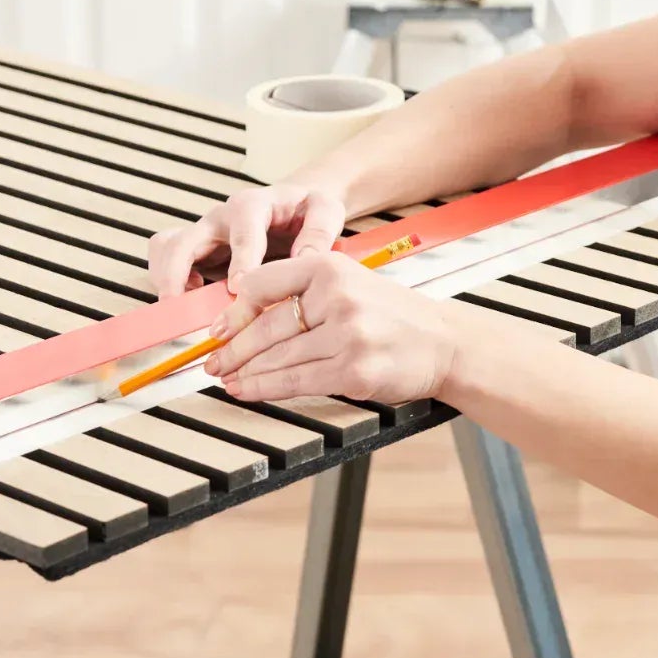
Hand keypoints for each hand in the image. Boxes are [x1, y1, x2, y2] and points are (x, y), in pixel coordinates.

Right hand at [146, 182, 348, 299]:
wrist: (295, 204)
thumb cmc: (308, 209)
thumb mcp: (325, 211)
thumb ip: (318, 233)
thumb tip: (304, 261)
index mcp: (253, 205)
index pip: (241, 229)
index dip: (239, 259)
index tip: (239, 287)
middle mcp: (221, 217)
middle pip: (184, 238)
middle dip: (178, 272)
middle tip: (182, 304)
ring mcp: (205, 233)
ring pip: (166, 248)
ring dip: (167, 279)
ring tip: (184, 306)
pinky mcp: (197, 249)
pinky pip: (166, 260)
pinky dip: (169, 280)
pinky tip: (193, 298)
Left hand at [201, 251, 460, 405]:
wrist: (444, 343)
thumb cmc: (392, 315)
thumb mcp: (350, 283)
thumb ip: (304, 290)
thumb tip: (246, 311)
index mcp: (331, 267)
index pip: (264, 283)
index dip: (234, 310)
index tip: (217, 328)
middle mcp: (338, 297)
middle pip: (268, 326)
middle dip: (234, 348)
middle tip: (212, 361)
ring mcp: (347, 334)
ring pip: (279, 357)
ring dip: (245, 372)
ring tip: (226, 379)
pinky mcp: (354, 369)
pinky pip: (297, 381)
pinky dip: (267, 389)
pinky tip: (250, 390)